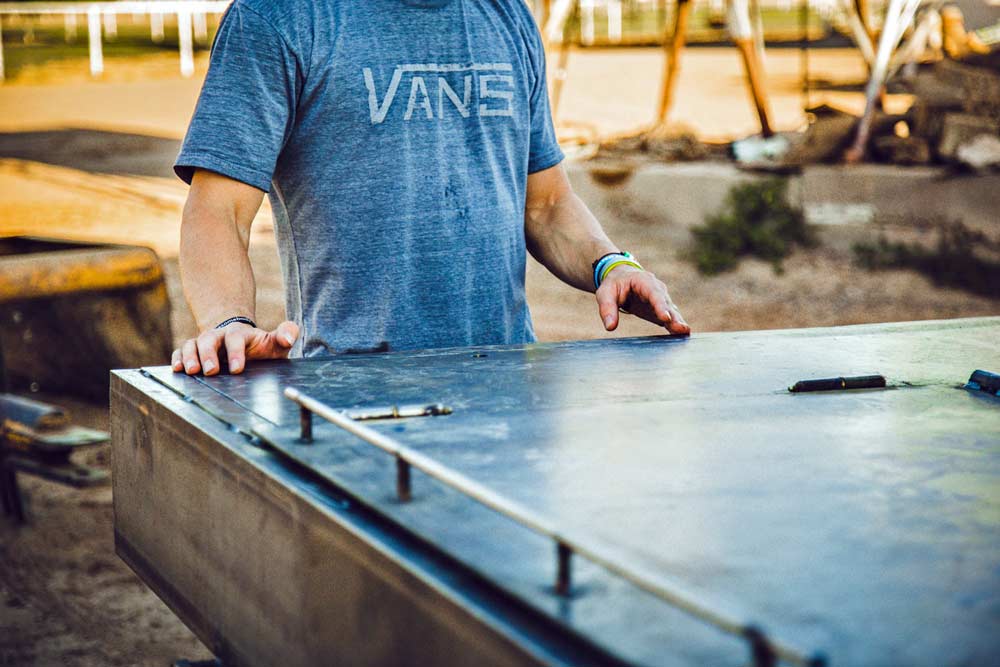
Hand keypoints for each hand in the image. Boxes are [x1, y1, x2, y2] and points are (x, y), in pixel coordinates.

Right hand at [172, 320, 299, 375]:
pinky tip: (177, 369)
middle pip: (209, 339)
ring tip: (190, 371)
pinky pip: (181, 351)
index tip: (237, 369)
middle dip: (207, 354)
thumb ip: (286, 334)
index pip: (235, 338)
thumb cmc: (261, 347)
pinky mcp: (194, 353)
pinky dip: (177, 358)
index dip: (235, 352)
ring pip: (192, 344)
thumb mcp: (276, 342)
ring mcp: (205, 344)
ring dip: (189, 356)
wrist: (244, 344)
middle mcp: (219, 336)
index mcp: (240, 334)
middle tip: (210, 371)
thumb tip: (288, 338)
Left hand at [596, 266, 689, 335]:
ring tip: (685, 332)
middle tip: (681, 328)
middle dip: (673, 316)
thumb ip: (607, 309)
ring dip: (678, 322)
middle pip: (666, 304)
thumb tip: (610, 327)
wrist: (622, 279)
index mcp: (644, 281)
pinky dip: (675, 326)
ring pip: (671, 312)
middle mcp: (657, 290)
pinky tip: (683, 335)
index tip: (665, 318)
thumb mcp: (605, 293)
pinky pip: (670, 319)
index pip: (654, 294)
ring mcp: (661, 301)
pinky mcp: (661, 311)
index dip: (660, 306)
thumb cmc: (614, 284)